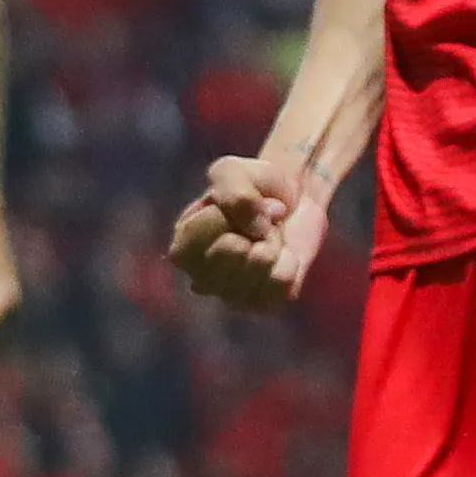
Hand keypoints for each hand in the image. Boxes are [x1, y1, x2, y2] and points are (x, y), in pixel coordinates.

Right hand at [169, 154, 330, 312]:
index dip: (230, 210)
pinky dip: (290, 260)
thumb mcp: (232, 171)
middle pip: (232, 250)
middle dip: (255, 226)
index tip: (240, 204)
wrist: (292, 202)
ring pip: (260, 263)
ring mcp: (231, 296)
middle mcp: (201, 278)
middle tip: (258, 224)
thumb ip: (234, 191)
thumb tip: (257, 230)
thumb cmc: (253, 186)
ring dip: (274, 241)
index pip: (204, 229)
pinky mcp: (263, 304)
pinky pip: (283, 280)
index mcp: (183, 247)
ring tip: (268, 239)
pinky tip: (280, 258)